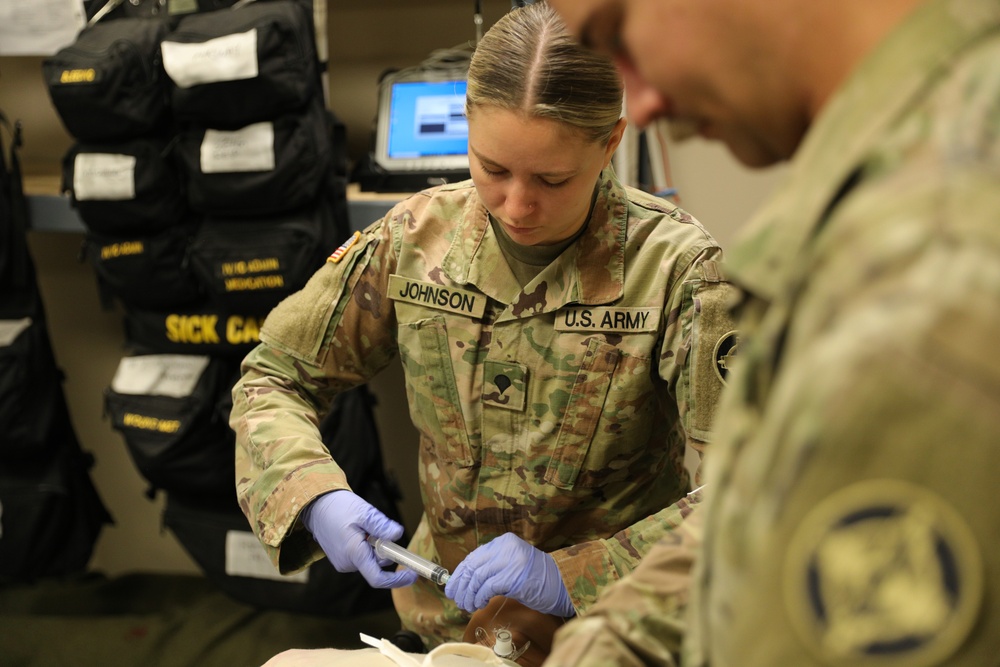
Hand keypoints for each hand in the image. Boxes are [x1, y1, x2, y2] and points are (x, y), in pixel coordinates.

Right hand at [301, 490, 417, 588]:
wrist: (316, 505)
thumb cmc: (338, 507)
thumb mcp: (364, 512)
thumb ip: (382, 526)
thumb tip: (398, 535)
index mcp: (354, 554)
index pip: (378, 579)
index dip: (397, 580)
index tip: (412, 573)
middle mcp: (347, 563)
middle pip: (376, 565)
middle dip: (385, 550)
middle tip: (379, 528)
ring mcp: (343, 562)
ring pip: (369, 559)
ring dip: (375, 546)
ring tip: (364, 527)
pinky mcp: (341, 558)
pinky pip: (361, 556)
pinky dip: (366, 546)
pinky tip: (358, 531)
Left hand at [445, 533, 574, 616]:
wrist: (562, 584)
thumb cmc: (537, 579)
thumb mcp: (512, 565)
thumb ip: (492, 567)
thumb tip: (465, 581)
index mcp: (504, 543)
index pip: (474, 556)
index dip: (460, 573)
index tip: (452, 586)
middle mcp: (506, 548)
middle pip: (473, 566)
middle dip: (461, 585)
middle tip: (457, 599)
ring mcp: (510, 561)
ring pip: (478, 578)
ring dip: (469, 595)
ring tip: (467, 606)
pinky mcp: (514, 577)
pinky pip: (488, 587)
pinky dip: (480, 597)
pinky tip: (479, 604)